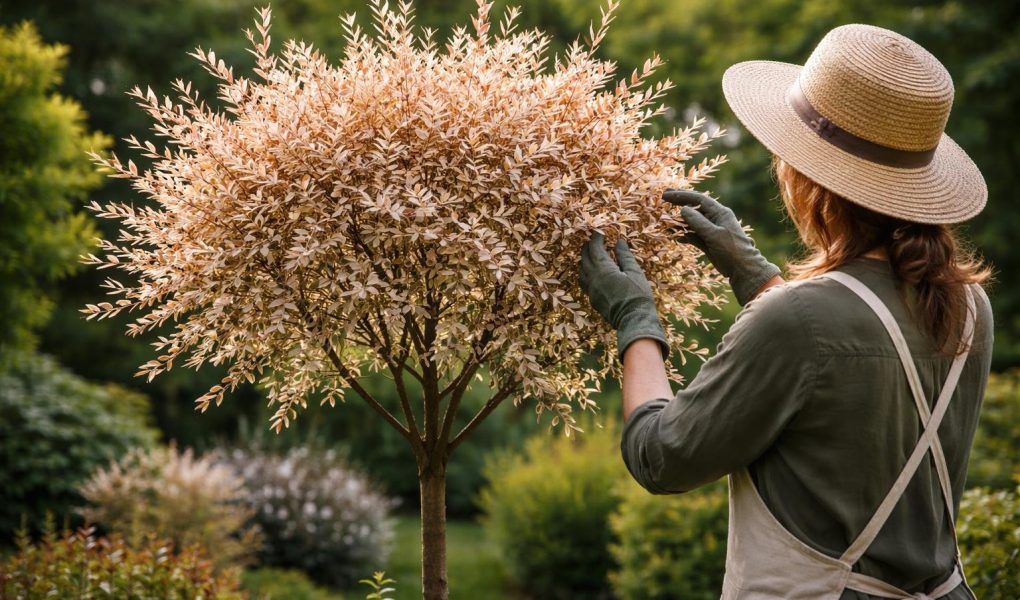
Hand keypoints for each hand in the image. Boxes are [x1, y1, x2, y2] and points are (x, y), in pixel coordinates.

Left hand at [579, 232, 668, 360]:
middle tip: (592, 241)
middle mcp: (593, 278)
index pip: (595, 249)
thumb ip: (624, 256)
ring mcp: (591, 290)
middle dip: (587, 248)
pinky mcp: (592, 299)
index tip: (600, 232)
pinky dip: (585, 274)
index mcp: (604, 269)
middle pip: (584, 258)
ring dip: (584, 261)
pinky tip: (591, 274)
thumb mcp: (634, 272)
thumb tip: (619, 242)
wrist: (633, 320)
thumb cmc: (638, 295)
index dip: (596, 239)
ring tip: (589, 256)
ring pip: (581, 271)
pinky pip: (584, 283)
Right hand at [662, 189, 780, 305]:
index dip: (682, 196)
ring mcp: (711, 231)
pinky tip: (675, 236)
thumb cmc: (731, 250)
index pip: (698, 199)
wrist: (742, 270)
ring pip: (692, 222)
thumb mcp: (714, 234)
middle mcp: (715, 219)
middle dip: (679, 203)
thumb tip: (683, 209)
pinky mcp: (708, 242)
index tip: (666, 195)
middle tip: (664, 197)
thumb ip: (698, 221)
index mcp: (720, 213)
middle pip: (694, 207)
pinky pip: (693, 235)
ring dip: (679, 221)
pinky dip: (684, 235)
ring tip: (665, 221)